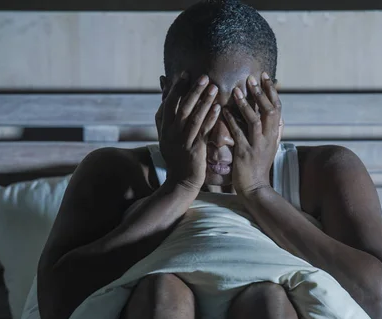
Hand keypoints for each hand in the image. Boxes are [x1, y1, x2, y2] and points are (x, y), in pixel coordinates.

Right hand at [157, 72, 219, 191]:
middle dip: (192, 90)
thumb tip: (163, 89)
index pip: (168, 103)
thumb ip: (165, 114)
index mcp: (164, 128)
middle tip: (203, 76)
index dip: (176, 88)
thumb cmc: (176, 157)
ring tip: (214, 87)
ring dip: (204, 101)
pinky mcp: (195, 150)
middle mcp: (171, 133)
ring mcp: (182, 142)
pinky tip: (218, 108)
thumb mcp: (165, 136)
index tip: (185, 74)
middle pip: (181, 107)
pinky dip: (210, 118)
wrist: (180, 182)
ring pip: (193, 117)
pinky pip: (203, 131)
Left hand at [222, 72, 283, 195]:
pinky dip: (232, 121)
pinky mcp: (245, 153)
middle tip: (251, 78)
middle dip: (261, 92)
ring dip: (246, 104)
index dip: (272, 91)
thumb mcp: (270, 147)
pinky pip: (239, 134)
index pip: (277, 108)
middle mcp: (268, 137)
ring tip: (236, 90)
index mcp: (274, 134)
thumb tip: (279, 118)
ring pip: (255, 120)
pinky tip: (224, 111)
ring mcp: (257, 145)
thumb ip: (273, 131)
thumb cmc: (259, 167)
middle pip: (270, 110)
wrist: (255, 188)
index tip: (265, 76)